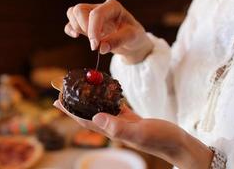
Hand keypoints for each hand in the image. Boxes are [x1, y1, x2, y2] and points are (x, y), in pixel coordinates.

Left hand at [54, 99, 212, 168]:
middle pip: (88, 114)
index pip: (85, 120)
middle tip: (64, 92)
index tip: (57, 101)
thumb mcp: (140, 132)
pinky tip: (105, 91)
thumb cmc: (161, 139)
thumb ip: (118, 126)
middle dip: (74, 105)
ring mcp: (122, 122)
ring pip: (100, 110)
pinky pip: (114, 107)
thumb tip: (96, 117)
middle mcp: (114, 127)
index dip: (70, 111)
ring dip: (88, 101)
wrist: (177, 143)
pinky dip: (107, 98)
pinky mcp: (131, 118)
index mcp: (113, 130)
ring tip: (80, 90)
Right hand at [64, 0, 153, 63]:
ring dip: (77, 28)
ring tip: (91, 39)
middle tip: (95, 43)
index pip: (96, 13)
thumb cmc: (134, 36)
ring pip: (73, 13)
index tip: (95, 45)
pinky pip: (71, 22)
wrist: (132, 41)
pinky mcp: (85, 23)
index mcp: (113, 7)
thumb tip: (101, 48)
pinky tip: (77, 36)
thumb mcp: (132, 38)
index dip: (93, 29)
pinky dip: (70, 29)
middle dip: (84, 28)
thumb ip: (117, 41)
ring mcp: (91, 14)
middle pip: (79, 10)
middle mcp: (100, 7)